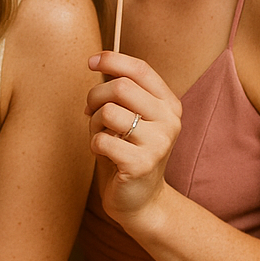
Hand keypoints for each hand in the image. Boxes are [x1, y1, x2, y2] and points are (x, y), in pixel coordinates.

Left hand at [86, 50, 181, 226]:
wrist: (141, 200)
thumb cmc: (129, 151)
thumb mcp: (133, 116)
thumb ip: (123, 91)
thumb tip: (97, 61)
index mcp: (169, 105)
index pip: (141, 69)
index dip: (112, 60)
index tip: (91, 62)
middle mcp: (170, 121)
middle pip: (121, 87)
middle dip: (95, 95)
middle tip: (90, 111)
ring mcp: (158, 143)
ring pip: (108, 112)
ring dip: (93, 122)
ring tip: (101, 135)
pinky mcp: (141, 164)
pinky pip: (101, 139)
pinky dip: (94, 144)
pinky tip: (104, 153)